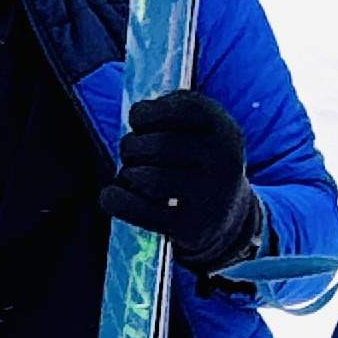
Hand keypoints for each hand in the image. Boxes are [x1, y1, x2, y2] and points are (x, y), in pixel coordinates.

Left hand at [101, 89, 258, 270]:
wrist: (226, 217)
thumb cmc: (197, 161)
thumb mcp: (198, 128)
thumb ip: (170, 109)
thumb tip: (139, 115)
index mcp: (225, 130)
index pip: (183, 109)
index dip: (148, 113)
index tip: (138, 122)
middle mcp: (225, 162)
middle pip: (159, 145)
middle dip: (132, 146)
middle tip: (130, 154)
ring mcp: (212, 198)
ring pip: (149, 179)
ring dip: (127, 174)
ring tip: (131, 175)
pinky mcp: (193, 228)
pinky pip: (141, 211)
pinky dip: (116, 200)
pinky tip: (111, 195)